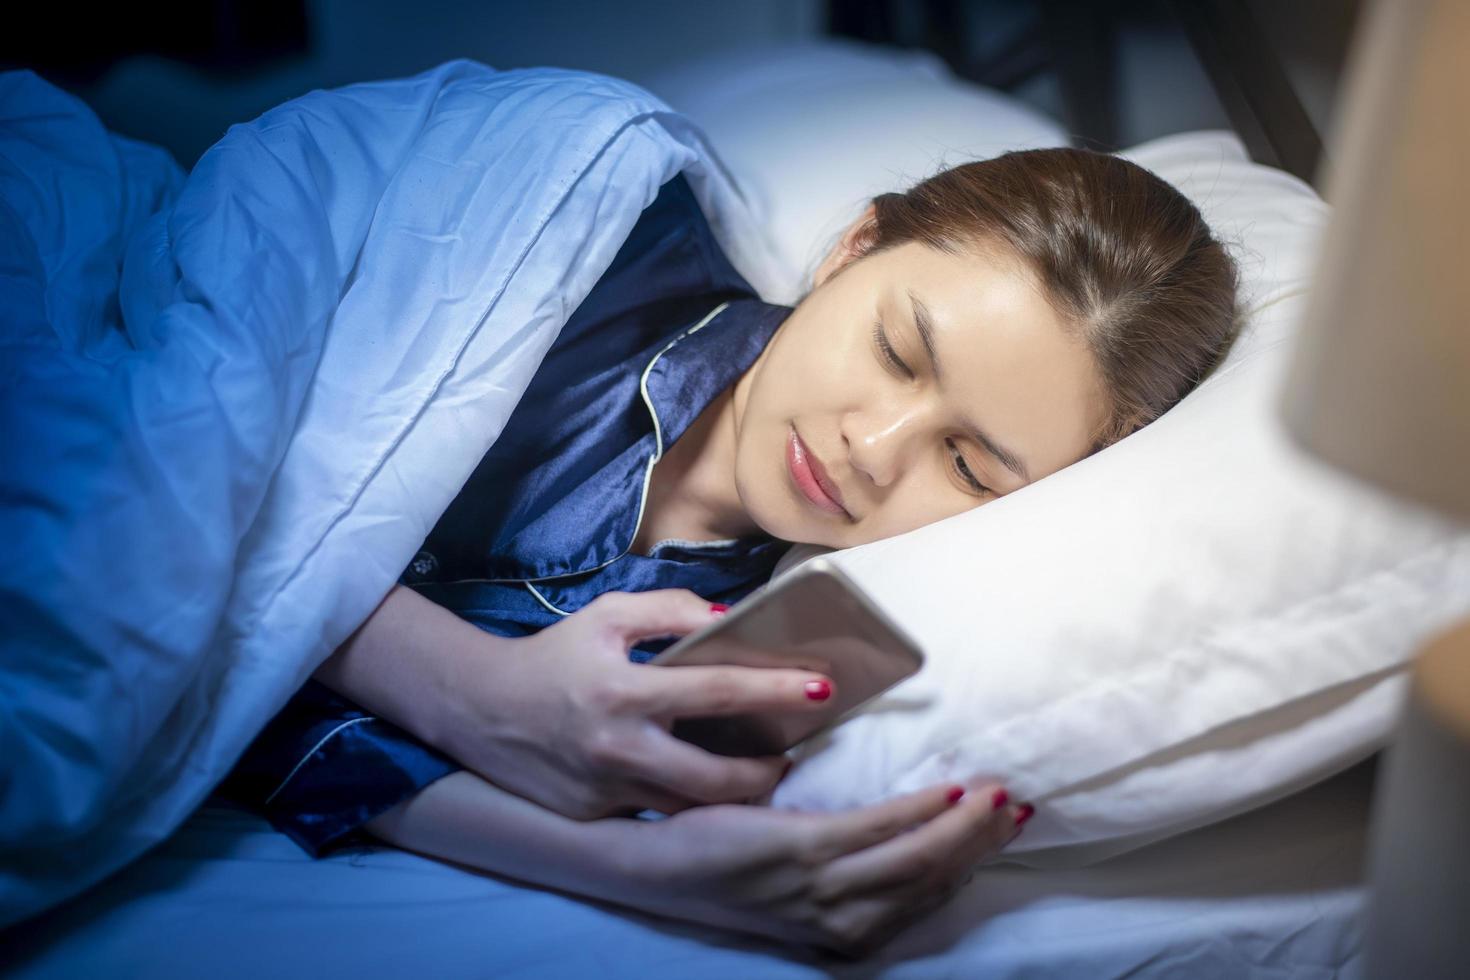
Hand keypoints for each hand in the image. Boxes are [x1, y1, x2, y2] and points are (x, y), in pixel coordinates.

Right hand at [435, 589, 834, 819]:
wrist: (479, 708)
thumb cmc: (554, 656)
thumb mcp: (607, 616)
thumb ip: (670, 611)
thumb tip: (729, 621)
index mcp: (625, 692)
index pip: (718, 693)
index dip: (775, 691)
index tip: (821, 688)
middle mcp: (619, 748)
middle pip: (717, 777)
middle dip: (767, 772)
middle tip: (790, 756)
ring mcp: (606, 791)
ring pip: (691, 809)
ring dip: (731, 795)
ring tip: (756, 773)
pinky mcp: (594, 817)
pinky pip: (654, 814)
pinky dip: (684, 802)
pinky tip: (701, 785)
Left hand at [616, 780, 1027, 956]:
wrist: (649, 864)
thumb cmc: (720, 863)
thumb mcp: (792, 879)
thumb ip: (841, 865)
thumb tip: (894, 825)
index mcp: (841, 930)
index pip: (924, 899)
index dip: (970, 863)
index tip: (1006, 829)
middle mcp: (838, 922)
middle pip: (931, 882)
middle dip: (981, 845)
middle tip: (1019, 808)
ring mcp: (820, 890)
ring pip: (915, 860)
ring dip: (965, 828)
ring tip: (998, 796)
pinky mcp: (798, 852)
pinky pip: (876, 830)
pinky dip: (920, 813)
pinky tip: (947, 794)